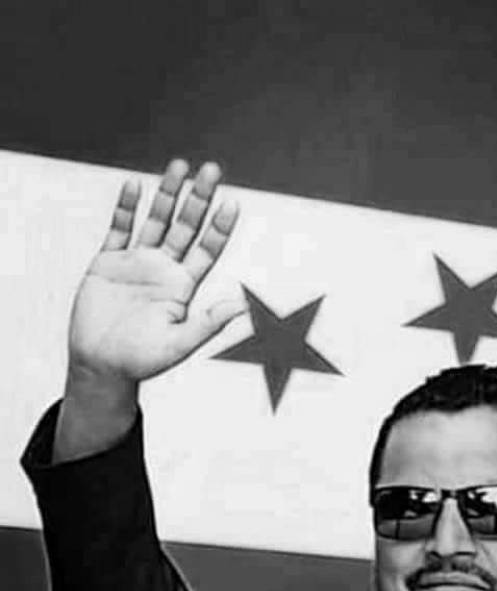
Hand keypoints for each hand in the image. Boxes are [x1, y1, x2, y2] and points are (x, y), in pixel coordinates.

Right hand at [55, 160, 241, 461]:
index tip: (232, 203)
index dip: (220, 227)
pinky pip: (119, 229)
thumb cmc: (142, 361)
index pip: (208, 250)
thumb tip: (243, 307)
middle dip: (198, 199)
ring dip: (167, 194)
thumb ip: (209, 323)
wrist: (101, 366)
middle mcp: (163, 269)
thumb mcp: (180, 343)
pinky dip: (125, 208)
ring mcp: (136, 263)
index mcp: (183, 286)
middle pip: (185, 226)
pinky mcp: (107, 262)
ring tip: (179, 166)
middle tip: (212, 169)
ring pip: (155, 220)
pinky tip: (134, 185)